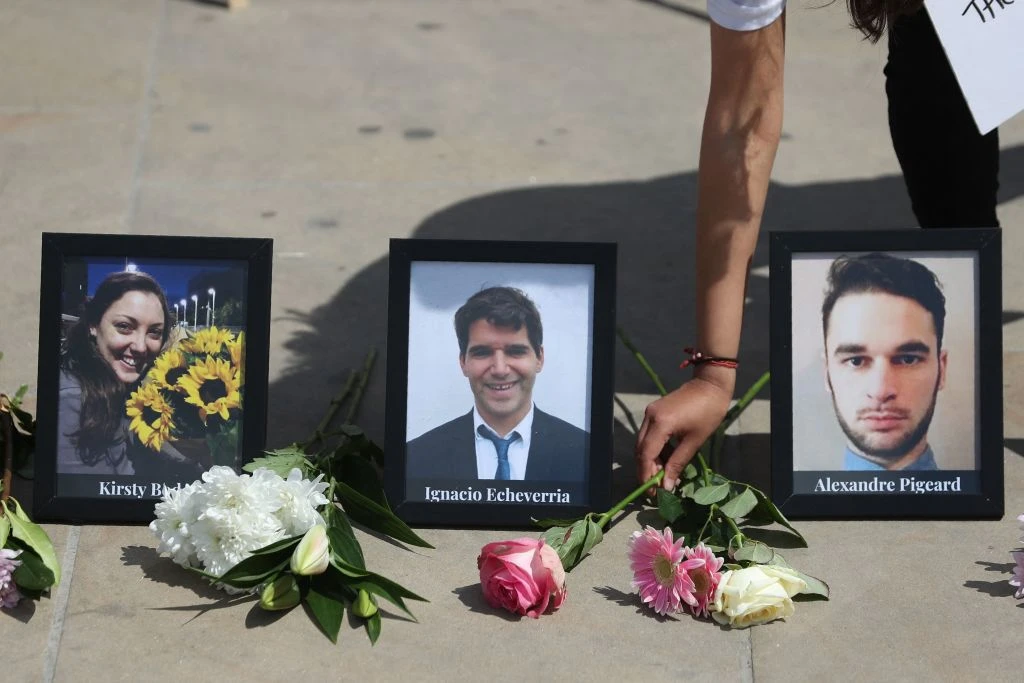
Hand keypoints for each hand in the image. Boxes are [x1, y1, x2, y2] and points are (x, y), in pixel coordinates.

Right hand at [635, 377, 732, 492]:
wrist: (710, 384)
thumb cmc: (708, 412)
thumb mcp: (695, 441)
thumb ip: (678, 464)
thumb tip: (667, 486)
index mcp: (660, 424)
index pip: (646, 454)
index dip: (647, 475)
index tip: (653, 492)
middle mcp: (650, 418)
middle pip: (641, 450)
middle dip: (646, 471)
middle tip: (657, 488)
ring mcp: (650, 413)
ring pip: (643, 443)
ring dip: (651, 461)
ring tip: (664, 477)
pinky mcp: (654, 412)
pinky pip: (649, 435)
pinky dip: (655, 450)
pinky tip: (667, 460)